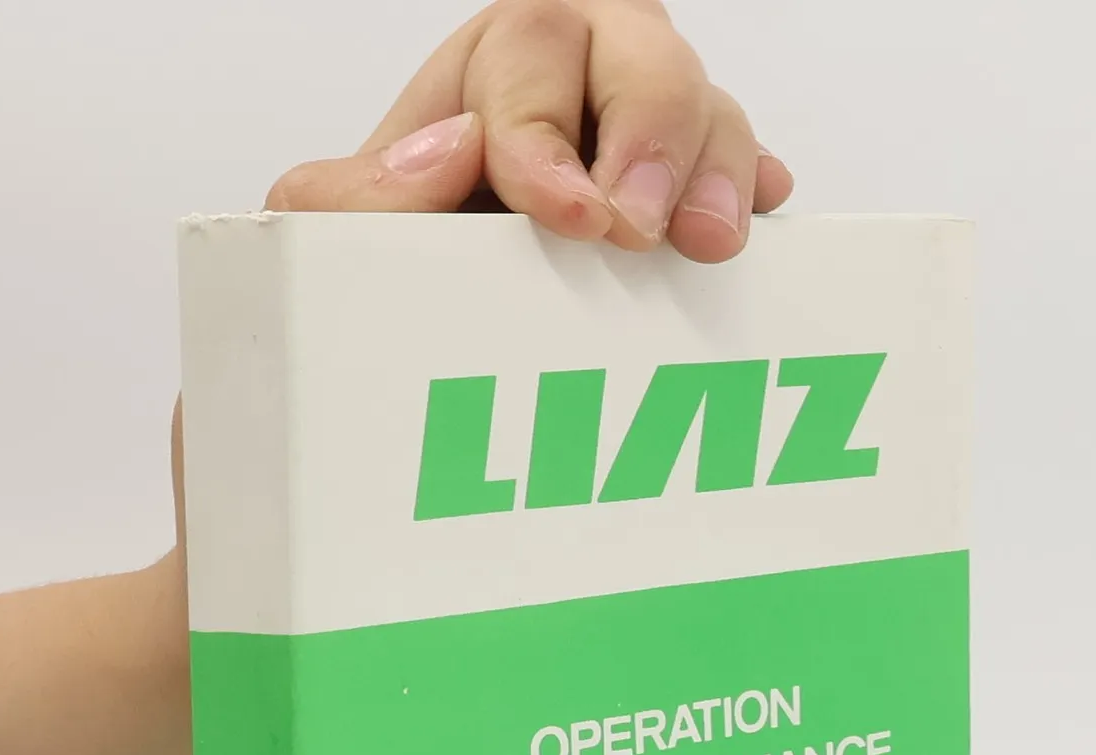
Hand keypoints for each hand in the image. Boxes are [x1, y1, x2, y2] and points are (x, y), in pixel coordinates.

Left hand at [265, 0, 793, 263]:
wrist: (422, 359)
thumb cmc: (387, 285)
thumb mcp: (337, 241)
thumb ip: (355, 198)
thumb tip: (453, 150)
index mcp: (490, 75)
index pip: (530, 55)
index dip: (549, 134)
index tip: (568, 214)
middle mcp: (580, 88)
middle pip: (641, 55)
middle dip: (652, 138)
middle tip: (641, 231)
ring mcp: (645, 147)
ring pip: (706, 111)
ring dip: (716, 173)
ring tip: (709, 243)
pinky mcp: (692, 207)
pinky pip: (743, 176)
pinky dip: (751, 196)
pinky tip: (759, 218)